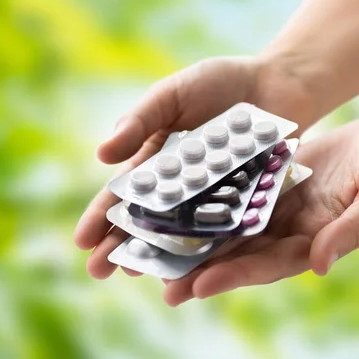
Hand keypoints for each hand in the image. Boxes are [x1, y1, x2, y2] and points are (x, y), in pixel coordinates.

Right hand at [74, 56, 316, 277]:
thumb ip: (139, 121)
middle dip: (121, 244)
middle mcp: (180, 186)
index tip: (81, 242)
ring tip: (142, 276)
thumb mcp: (172, 94)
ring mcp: (212, 198)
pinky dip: (209, 247)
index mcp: (156, 160)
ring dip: (161, 254)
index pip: (122, 193)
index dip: (100, 216)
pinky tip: (195, 267)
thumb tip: (101, 154)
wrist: (276, 82)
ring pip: (181, 232)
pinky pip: (223, 229)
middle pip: (146, 220)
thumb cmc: (219, 82)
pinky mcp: (244, 204)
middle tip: (98, 271)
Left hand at [163, 113, 358, 305]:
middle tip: (162, 287)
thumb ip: (351, 232)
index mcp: (314, 242)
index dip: (236, 275)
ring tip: (157, 253)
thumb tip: (318, 265)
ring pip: (231, 226)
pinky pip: (234, 190)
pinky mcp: (269, 180)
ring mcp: (277, 206)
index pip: (270, 265)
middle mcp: (289, 230)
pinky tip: (176, 202)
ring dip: (196, 240)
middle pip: (241, 254)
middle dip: (203, 270)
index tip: (200, 286)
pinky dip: (207, 198)